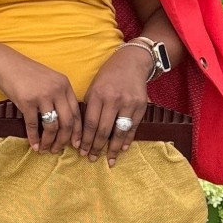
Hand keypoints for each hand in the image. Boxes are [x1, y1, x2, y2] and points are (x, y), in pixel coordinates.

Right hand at [0, 45, 82, 153]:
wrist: (4, 63)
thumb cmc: (26, 73)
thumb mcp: (49, 80)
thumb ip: (59, 95)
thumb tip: (65, 122)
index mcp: (65, 84)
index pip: (77, 112)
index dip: (77, 131)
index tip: (76, 144)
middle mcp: (57, 89)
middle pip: (67, 122)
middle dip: (64, 140)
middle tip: (58, 150)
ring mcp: (42, 95)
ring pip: (52, 126)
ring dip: (49, 141)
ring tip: (45, 149)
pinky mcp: (27, 101)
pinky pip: (33, 125)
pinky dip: (34, 138)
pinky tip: (33, 145)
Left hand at [79, 43, 150, 163]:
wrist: (131, 62)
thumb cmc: (108, 75)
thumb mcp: (94, 86)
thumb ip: (89, 106)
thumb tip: (82, 131)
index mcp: (97, 94)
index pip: (90, 123)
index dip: (85, 139)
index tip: (81, 151)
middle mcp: (113, 99)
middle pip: (103, 130)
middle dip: (96, 147)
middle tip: (91, 158)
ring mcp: (128, 103)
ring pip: (119, 131)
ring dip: (113, 148)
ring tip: (108, 160)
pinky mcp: (141, 105)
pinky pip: (133, 127)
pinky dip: (127, 140)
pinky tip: (121, 149)